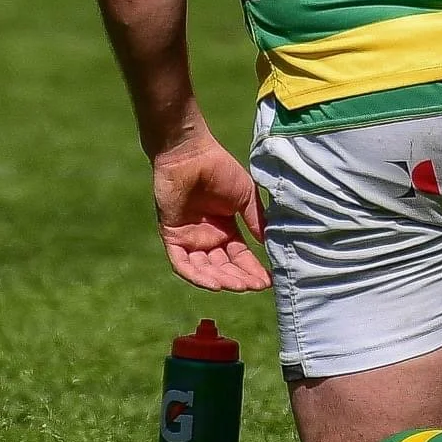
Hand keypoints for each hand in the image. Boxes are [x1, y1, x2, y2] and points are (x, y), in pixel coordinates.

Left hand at [151, 133, 270, 291]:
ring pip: (205, 270)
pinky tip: (215, 283)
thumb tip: (268, 244)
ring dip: (221, 280)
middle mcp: (207, 238)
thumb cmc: (220, 169)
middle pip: (224, 267)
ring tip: (238, 286)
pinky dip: (197, 276)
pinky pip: (183, 264)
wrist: (191, 154)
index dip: (253, 270)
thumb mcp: (245, 196)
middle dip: (240, 278)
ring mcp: (189, 239)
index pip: (239, 256)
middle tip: (255, 286)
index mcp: (225, 229)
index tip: (268, 281)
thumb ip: (255, 220)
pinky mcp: (172, 237)